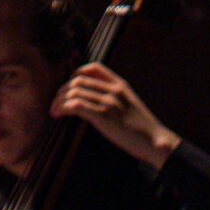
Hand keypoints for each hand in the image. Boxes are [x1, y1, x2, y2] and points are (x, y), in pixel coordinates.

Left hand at [51, 64, 179, 166]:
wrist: (155, 142)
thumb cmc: (143, 130)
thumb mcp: (131, 106)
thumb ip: (116, 98)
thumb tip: (97, 101)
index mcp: (120, 84)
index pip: (93, 67)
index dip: (76, 74)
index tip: (69, 87)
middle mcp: (113, 89)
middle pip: (78, 80)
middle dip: (62, 90)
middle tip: (56, 102)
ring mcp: (108, 102)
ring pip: (73, 92)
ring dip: (59, 100)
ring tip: (54, 110)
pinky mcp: (103, 115)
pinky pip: (75, 105)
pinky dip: (62, 108)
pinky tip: (58, 115)